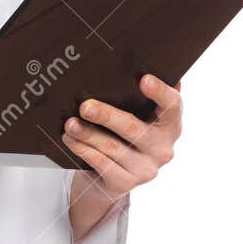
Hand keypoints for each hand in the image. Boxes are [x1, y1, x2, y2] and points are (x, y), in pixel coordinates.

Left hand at [62, 73, 182, 195]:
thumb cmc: (124, 134)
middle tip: (85, 106)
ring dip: (88, 134)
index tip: (143, 78)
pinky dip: (83, 150)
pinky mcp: (125, 184)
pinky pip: (102, 164)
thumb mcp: (136, 116)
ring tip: (69, 123)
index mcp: (170, 125)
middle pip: (134, 129)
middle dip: (107, 116)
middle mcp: (163, 149)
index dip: (160, 92)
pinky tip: (70, 139)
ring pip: (113, 148)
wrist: (111, 176)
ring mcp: (146, 170)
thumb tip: (132, 59)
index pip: (172, 106)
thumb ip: (136, 96)